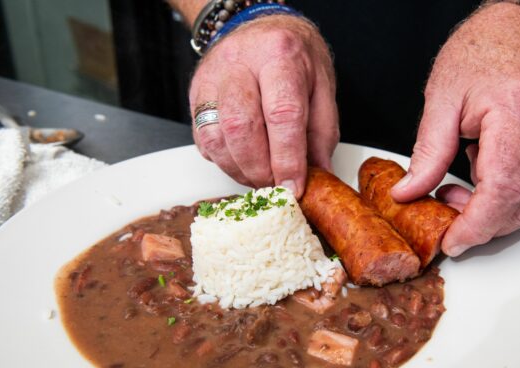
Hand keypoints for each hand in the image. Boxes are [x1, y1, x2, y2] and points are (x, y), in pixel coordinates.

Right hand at [189, 15, 338, 197]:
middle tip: (276, 184)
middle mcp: (241, 63)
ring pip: (216, 137)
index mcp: (280, 56)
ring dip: (239, 170)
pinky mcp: (196, 94)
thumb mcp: (322, 88)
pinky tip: (242, 160)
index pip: (282, 114)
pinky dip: (223, 160)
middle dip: (260, 169)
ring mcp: (212, 78)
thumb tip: (318, 175)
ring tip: (260, 176)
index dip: (287, 159)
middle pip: (242, 128)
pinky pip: (203, 139)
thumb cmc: (294, 58)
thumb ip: (322, 134)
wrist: (262, 29)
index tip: (293, 186)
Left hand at [392, 2, 519, 256]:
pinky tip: (485, 179)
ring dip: (497, 214)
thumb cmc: (483, 49)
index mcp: (517, 115)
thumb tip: (410, 191)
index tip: (453, 240)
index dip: (476, 226)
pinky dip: (511, 197)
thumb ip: (427, 152)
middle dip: (484, 226)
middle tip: (450, 218)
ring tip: (461, 191)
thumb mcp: (442, 99)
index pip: (502, 191)